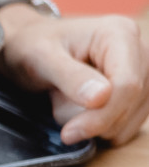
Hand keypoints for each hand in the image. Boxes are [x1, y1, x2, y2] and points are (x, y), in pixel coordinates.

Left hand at [0, 11, 147, 144]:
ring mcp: (142, 72)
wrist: (29, 46)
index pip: (127, 85)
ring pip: (131, 118)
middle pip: (131, 102)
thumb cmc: (32, 47)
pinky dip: (101, 127)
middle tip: (58, 112)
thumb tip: (100, 97)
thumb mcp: (41, 58)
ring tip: (66, 101)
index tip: (69, 133)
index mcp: (119, 33)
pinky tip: (79, 110)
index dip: (102, 115)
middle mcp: (139, 50)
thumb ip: (70, 76)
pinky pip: (128, 123)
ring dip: (96, 124)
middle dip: (95, 120)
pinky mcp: (138, 92)